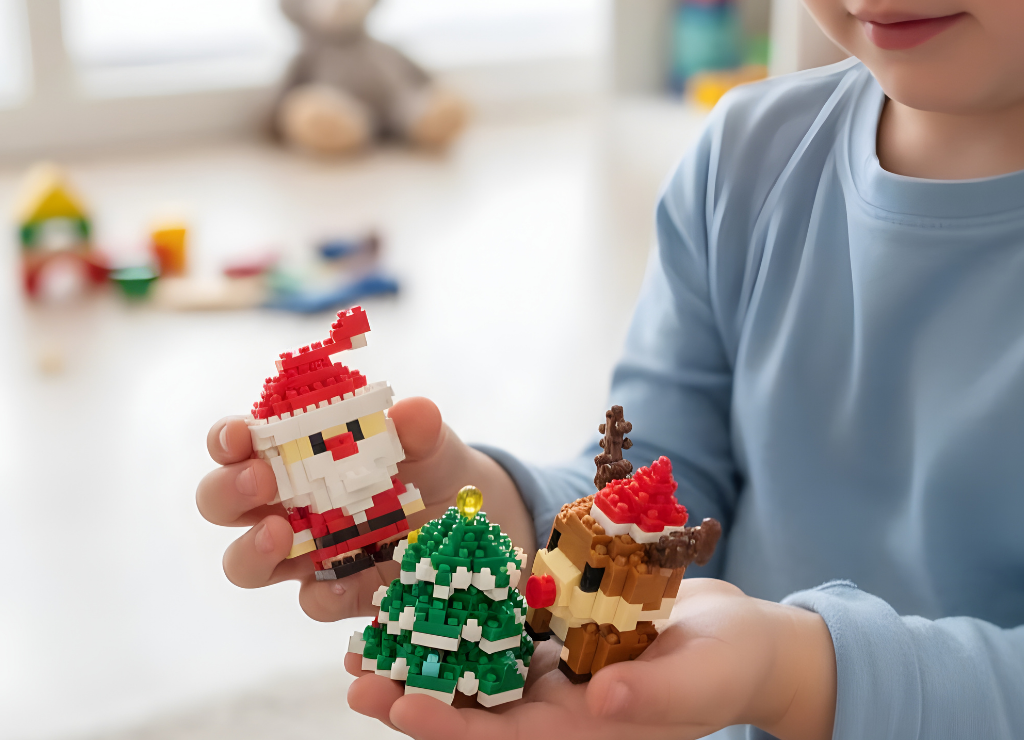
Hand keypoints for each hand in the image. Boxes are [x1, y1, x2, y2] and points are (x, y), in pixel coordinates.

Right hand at [195, 396, 533, 622]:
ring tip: (280, 535)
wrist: (464, 514)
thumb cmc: (425, 462)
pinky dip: (325, 594)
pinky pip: (315, 600)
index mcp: (292, 452)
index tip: (241, 435)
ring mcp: (304, 553)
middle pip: (221, 503)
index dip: (227, 438)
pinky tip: (347, 581)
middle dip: (229, 491)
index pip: (237, 443)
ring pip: (246, 565)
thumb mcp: (429, 439)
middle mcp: (283, 503)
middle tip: (261, 481)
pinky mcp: (337, 591)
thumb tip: (413, 412)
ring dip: (253, 551)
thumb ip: (419, 426)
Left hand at [346, 578, 835, 739]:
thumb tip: (600, 701)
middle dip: (419, 695)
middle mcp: (561, 708)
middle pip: (478, 708)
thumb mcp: (702, 680)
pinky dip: (472, 614)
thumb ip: (654, 692)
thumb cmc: (732, 664)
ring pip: (483, 667)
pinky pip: (508, 625)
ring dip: (433, 654)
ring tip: (374, 640)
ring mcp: (557, 670)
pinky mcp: (560, 633)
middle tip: (358, 679)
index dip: (453, 727)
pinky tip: (436, 590)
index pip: (507, 738)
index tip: (402, 708)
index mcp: (586, 731)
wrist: (743, 635)